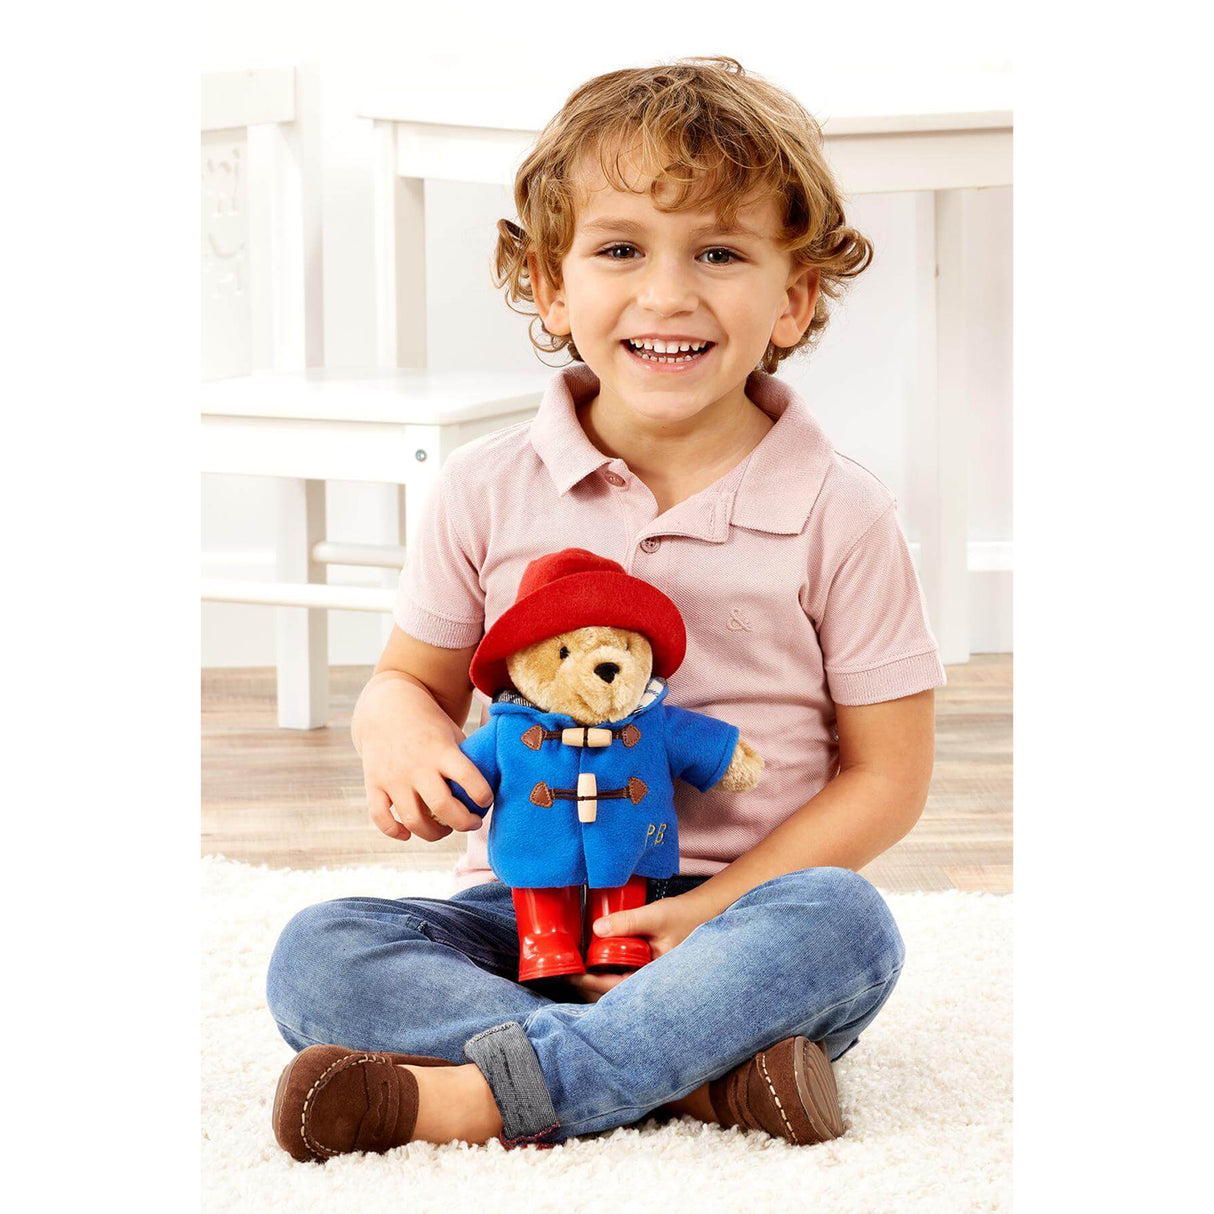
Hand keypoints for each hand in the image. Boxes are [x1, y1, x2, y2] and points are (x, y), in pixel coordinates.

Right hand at [357, 677, 492, 843]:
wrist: (386, 706)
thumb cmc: (430, 724)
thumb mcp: (453, 733)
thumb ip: (469, 759)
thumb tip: (496, 785)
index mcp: (441, 750)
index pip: (468, 777)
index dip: (482, 795)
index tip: (486, 799)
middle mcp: (417, 765)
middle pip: (442, 806)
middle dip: (463, 823)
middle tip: (472, 822)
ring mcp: (393, 777)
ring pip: (414, 820)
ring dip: (434, 834)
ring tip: (445, 828)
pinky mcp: (374, 784)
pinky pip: (380, 818)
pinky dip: (394, 832)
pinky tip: (408, 833)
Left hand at [562, 891, 717, 1002]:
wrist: (708, 913)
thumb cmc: (686, 916)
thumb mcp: (655, 916)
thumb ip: (627, 921)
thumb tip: (596, 928)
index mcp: (654, 978)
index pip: (615, 988)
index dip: (590, 982)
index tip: (572, 974)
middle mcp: (652, 985)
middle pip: (613, 995)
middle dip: (589, 987)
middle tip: (567, 973)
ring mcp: (651, 981)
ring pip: (618, 990)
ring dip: (597, 983)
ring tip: (578, 970)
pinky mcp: (649, 973)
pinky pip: (625, 980)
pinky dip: (608, 976)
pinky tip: (597, 965)